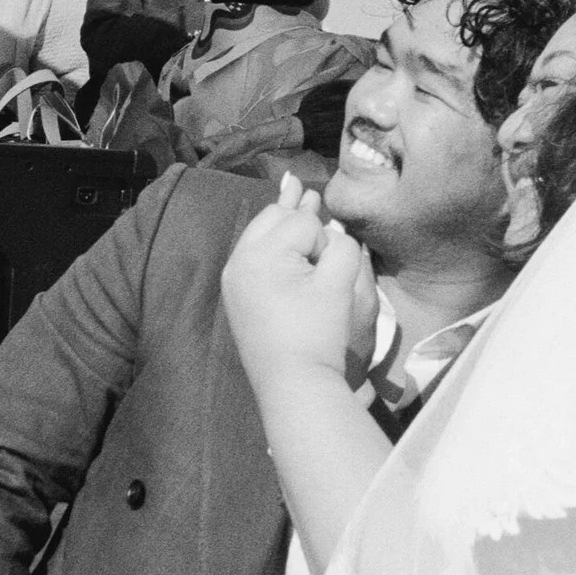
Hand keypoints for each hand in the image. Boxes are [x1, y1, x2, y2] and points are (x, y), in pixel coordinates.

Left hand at [221, 173, 376, 389]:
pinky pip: (254, 256)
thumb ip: (342, 244)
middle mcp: (239, 260)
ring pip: (260, 233)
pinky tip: (280, 234)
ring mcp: (233, 278)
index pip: (302, 223)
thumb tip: (331, 229)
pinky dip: (271, 245)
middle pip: (273, 217)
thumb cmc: (318, 333)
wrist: (294, 385)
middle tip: (305, 189)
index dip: (324, 240)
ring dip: (282, 222)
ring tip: (297, 195)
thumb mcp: (340, 283)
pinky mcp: (237, 295)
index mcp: (261, 254)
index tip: (330, 270)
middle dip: (296, 214)